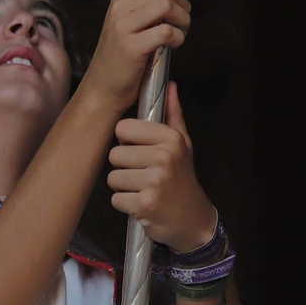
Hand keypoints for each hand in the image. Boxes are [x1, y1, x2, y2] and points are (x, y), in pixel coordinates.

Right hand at [79, 0, 190, 111]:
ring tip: (176, 33)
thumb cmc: (123, 54)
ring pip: (168, 6)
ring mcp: (123, 26)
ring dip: (183, 21)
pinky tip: (171, 45)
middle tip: (179, 21)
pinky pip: (167, 31)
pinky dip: (178, 38)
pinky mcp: (131, 46)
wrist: (104, 88)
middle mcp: (119, 6)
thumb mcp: (132, 18)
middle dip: (184, 4)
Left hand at [107, 82, 215, 250]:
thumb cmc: (182, 178)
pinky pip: (116, 199)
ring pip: (112, 178)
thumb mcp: (182, 144)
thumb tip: (169, 85)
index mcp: (170, 138)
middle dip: (124, 168)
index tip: (142, 152)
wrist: (193, 220)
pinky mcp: (145, 204)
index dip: (127, 143)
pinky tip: (143, 205)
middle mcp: (164, 157)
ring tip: (144, 190)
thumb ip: (172, 114)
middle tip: (144, 176)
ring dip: (124, 188)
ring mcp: (154, 181)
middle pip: (114, 155)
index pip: (122, 128)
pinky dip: (125, 205)